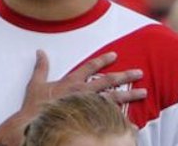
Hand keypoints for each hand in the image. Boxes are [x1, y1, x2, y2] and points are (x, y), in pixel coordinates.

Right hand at [0, 50, 145, 145]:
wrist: (33, 125)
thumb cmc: (35, 107)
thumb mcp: (35, 84)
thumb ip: (41, 67)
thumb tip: (40, 52)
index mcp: (71, 82)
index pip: (91, 67)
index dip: (103, 59)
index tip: (115, 55)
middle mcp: (83, 92)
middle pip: (108, 81)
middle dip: (125, 76)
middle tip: (139, 72)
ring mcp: (87, 106)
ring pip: (113, 98)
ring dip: (129, 94)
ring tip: (143, 92)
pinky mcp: (88, 120)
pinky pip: (109, 118)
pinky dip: (122, 119)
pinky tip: (134, 120)